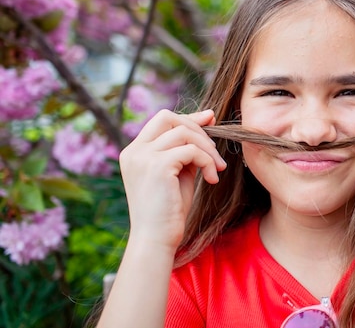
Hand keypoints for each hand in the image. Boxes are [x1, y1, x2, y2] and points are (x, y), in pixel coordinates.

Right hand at [119, 109, 226, 251]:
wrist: (156, 240)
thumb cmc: (169, 211)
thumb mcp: (179, 173)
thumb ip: (187, 149)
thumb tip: (207, 118)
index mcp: (135, 152)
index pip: (162, 120)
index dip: (188, 118)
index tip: (210, 119)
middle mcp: (134, 151)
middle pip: (168, 117)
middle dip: (197, 129)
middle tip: (215, 152)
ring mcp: (143, 157)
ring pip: (184, 133)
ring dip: (207, 149)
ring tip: (217, 169)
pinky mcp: (157, 166)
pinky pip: (191, 151)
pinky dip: (207, 161)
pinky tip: (211, 179)